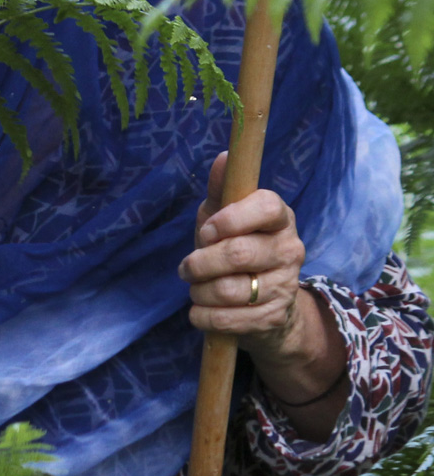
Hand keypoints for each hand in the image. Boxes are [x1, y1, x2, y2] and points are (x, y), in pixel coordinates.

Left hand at [178, 151, 305, 354]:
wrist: (261, 300)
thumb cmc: (234, 242)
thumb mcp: (222, 213)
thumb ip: (221, 187)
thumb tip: (224, 156)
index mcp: (279, 217)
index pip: (265, 207)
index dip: (230, 219)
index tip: (207, 231)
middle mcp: (290, 249)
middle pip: (239, 253)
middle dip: (201, 262)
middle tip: (185, 268)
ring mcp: (286, 285)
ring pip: (232, 289)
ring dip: (200, 291)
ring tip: (194, 288)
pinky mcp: (275, 317)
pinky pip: (232, 319)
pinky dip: (205, 316)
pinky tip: (198, 311)